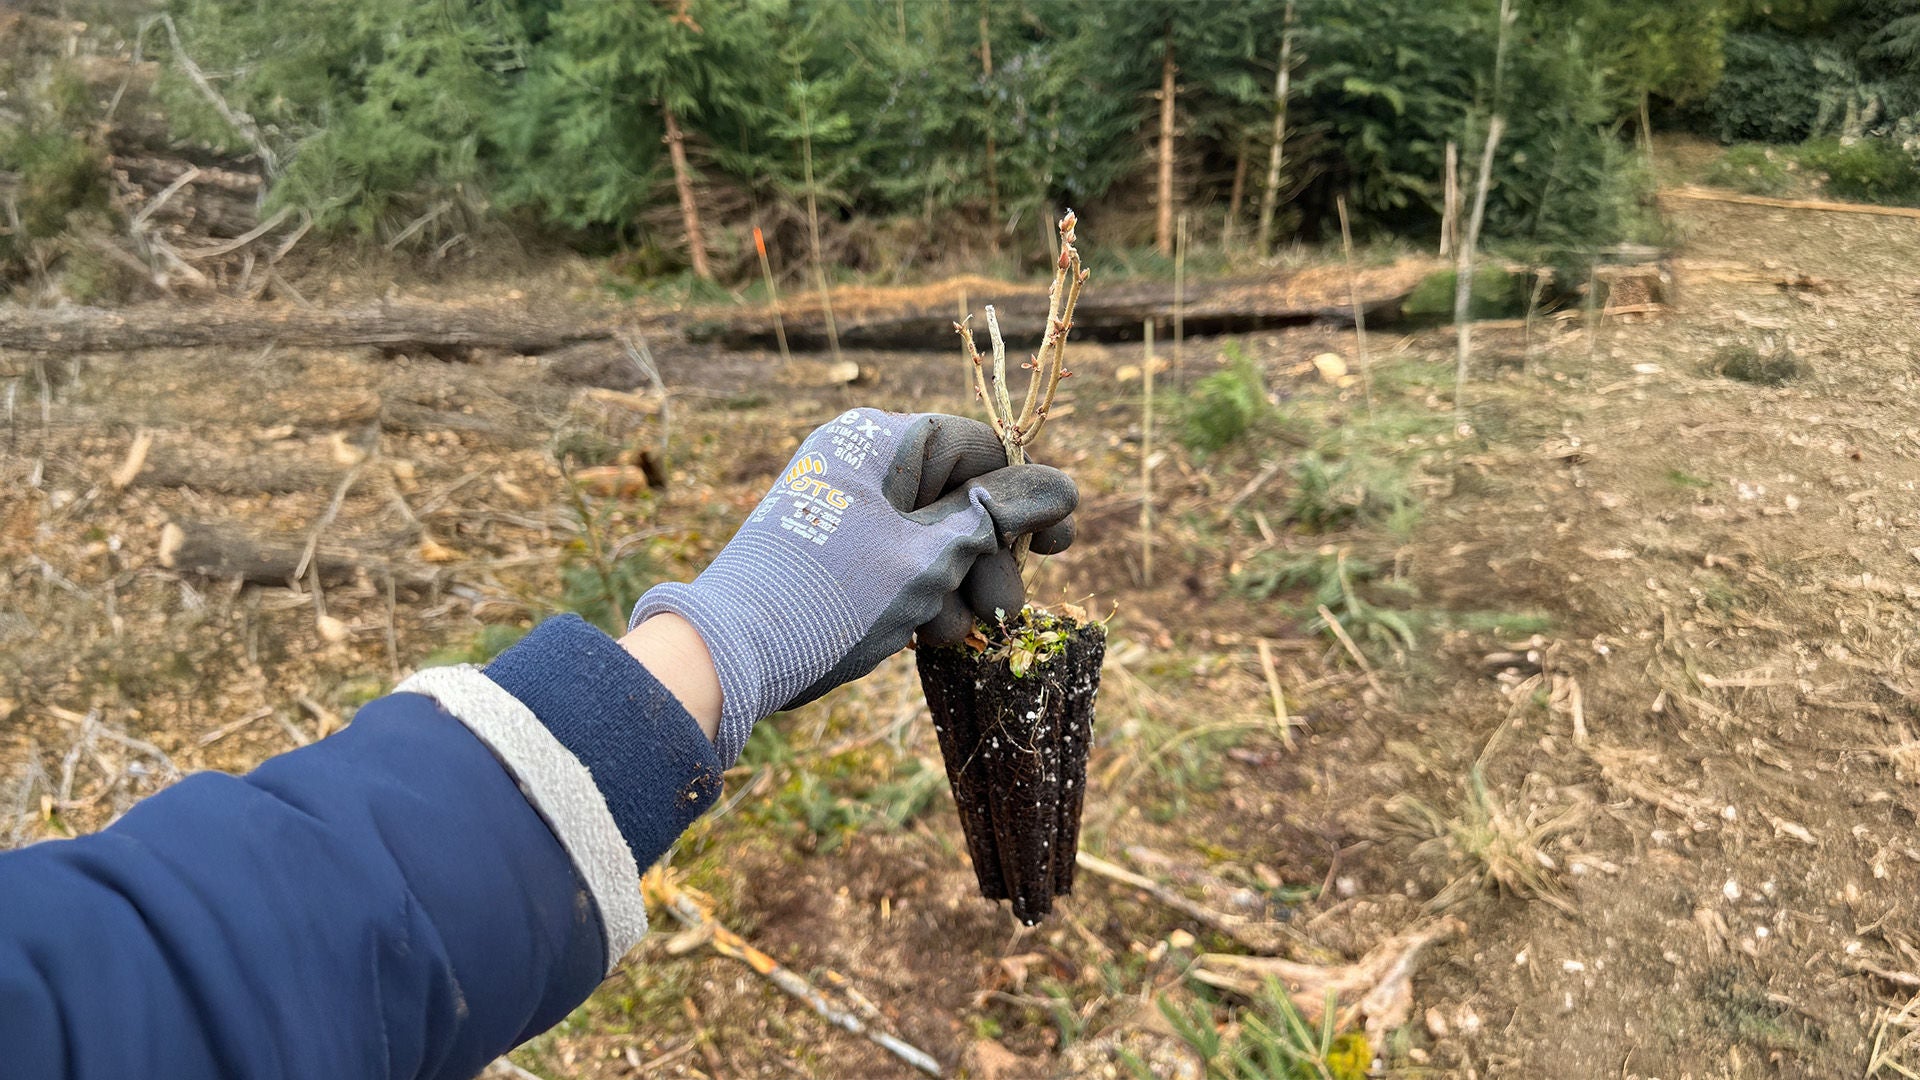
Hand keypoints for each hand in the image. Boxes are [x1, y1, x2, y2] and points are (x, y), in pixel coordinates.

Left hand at [630, 408, 1076, 764]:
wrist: (734, 655)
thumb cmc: (835, 594)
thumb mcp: (932, 554)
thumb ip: (999, 516)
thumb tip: (1064, 487)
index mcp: (880, 440)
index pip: (981, 449)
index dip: (1027, 499)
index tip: (1056, 550)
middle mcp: (864, 465)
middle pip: (962, 499)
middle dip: (990, 560)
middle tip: (1002, 611)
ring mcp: (850, 511)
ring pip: (936, 540)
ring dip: (958, 589)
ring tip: (946, 632)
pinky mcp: (839, 555)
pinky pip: (902, 564)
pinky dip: (922, 599)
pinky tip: (923, 637)